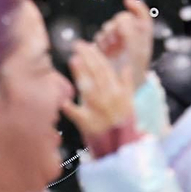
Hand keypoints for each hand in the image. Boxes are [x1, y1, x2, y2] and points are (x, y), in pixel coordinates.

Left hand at [63, 41, 136, 156]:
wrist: (122, 146)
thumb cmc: (124, 123)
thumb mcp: (129, 102)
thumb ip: (126, 84)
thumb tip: (124, 66)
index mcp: (118, 92)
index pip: (105, 68)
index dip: (95, 55)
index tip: (86, 45)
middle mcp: (108, 99)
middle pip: (97, 74)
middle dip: (87, 57)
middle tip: (76, 45)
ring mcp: (98, 111)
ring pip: (89, 89)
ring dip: (81, 74)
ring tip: (74, 60)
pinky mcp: (88, 124)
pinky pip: (77, 115)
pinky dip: (69, 107)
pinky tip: (61, 100)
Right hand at [95, 0, 155, 91]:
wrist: (118, 87)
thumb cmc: (133, 70)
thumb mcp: (136, 52)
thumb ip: (132, 33)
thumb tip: (122, 18)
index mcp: (143, 35)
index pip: (142, 15)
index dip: (136, 6)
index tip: (127, 1)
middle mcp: (131, 35)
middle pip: (122, 18)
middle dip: (117, 26)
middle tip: (116, 38)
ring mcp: (117, 39)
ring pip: (109, 26)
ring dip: (109, 34)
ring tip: (111, 48)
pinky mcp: (105, 45)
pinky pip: (100, 35)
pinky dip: (102, 41)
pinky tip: (104, 50)